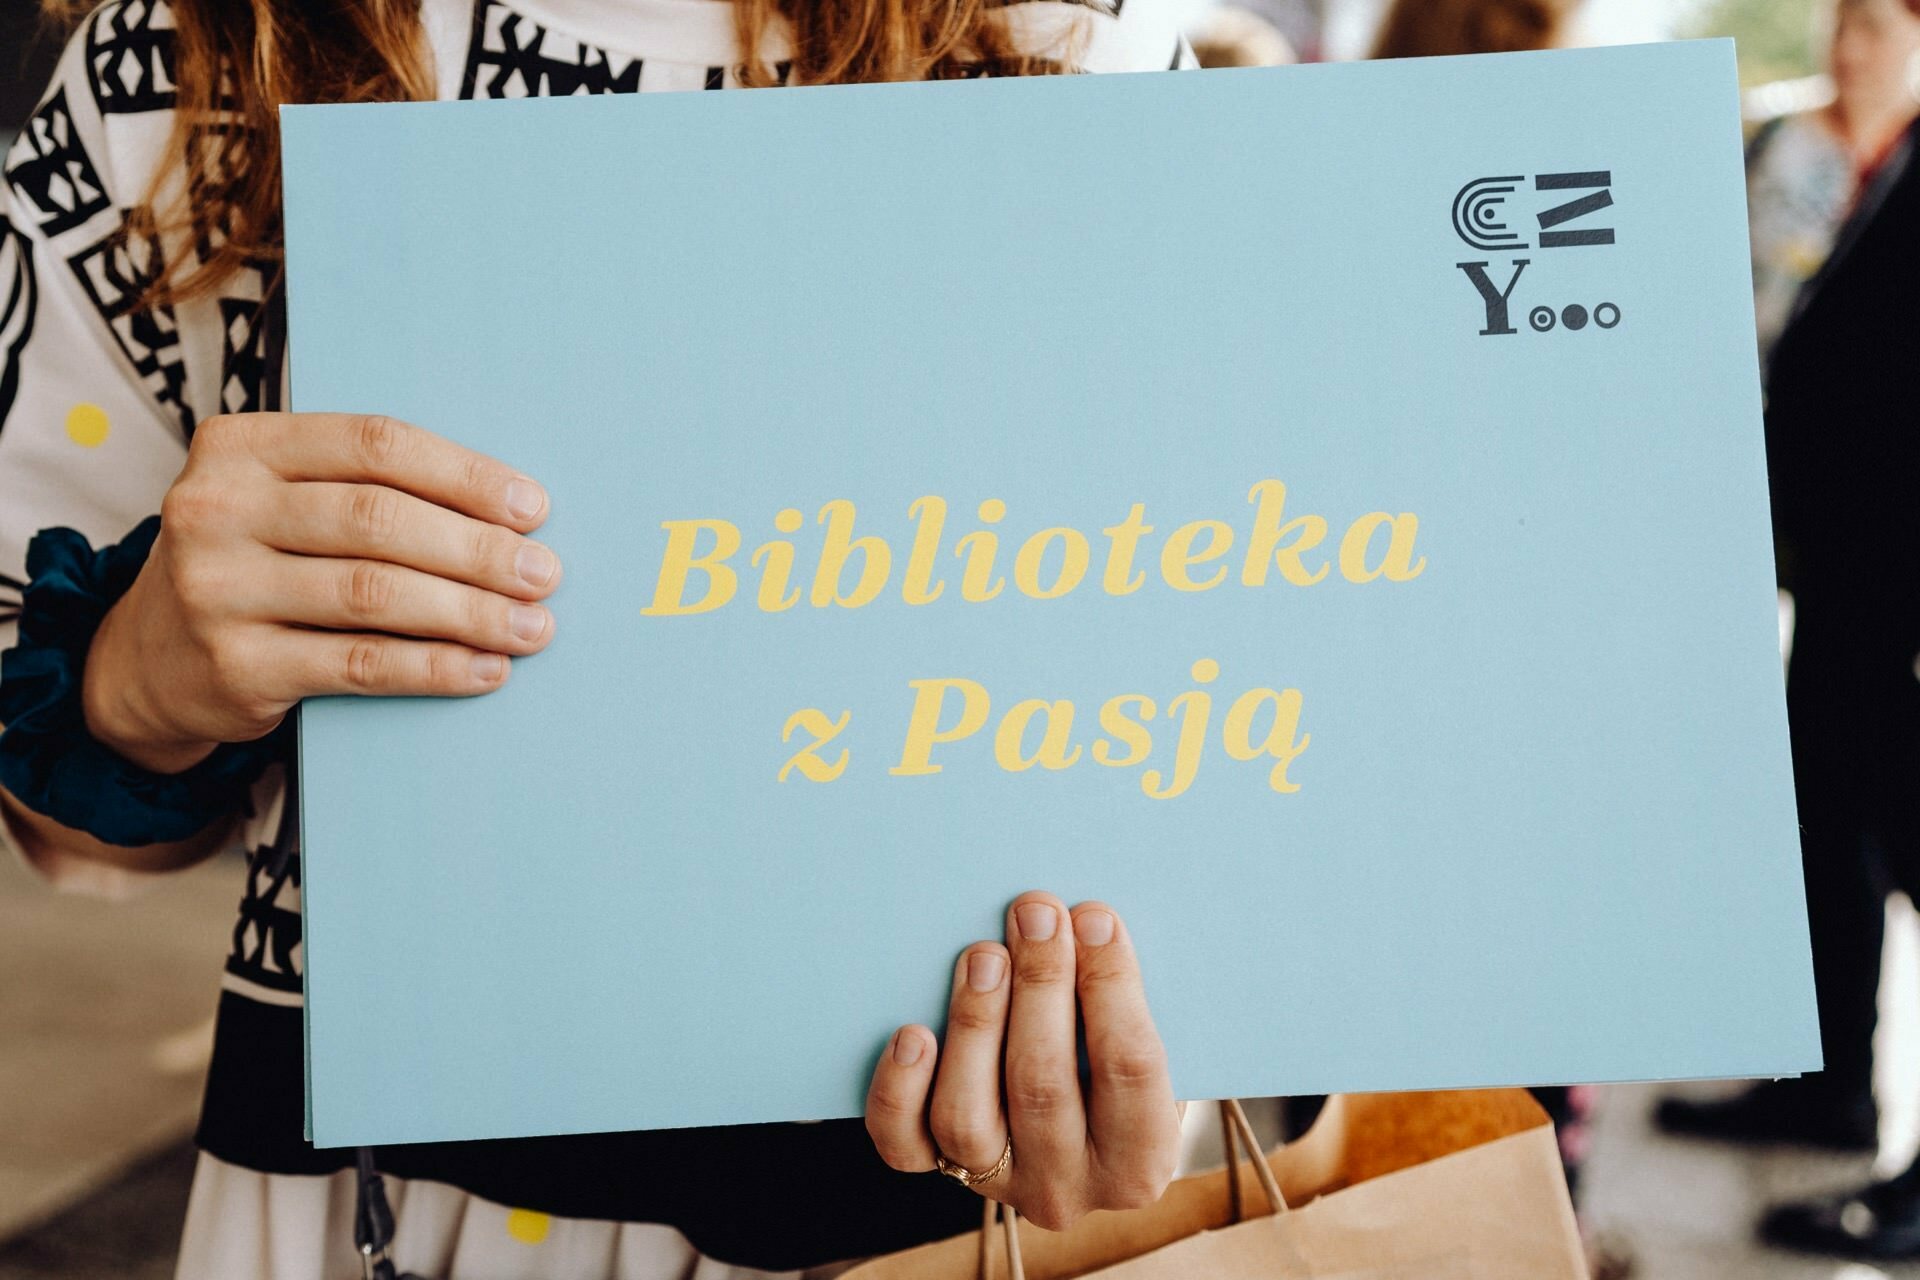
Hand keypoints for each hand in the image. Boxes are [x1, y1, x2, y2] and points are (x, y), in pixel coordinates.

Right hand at [83, 413, 559, 772]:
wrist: (149, 657)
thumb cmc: (254, 559)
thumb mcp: (282, 498)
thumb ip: (366, 486)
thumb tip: (511, 512)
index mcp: (240, 445)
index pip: (374, 445)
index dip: (464, 476)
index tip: (533, 507)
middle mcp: (217, 509)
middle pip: (380, 520)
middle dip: (478, 550)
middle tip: (544, 573)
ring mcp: (219, 590)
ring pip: (375, 594)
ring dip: (470, 612)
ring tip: (533, 625)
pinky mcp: (237, 666)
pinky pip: (360, 664)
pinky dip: (435, 668)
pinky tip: (486, 669)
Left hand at [865, 891, 1180, 1230]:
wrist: (1081, 1150)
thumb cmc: (1118, 1077)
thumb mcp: (1154, 1054)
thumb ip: (1128, 1007)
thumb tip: (1091, 922)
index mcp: (1140, 1160)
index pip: (1131, 1068)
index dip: (1111, 987)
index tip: (1095, 918)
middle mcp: (1066, 1185)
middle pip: (1043, 1086)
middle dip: (1040, 986)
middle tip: (1036, 914)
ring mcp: (998, 1181)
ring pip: (966, 1115)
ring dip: (975, 1023)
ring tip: (984, 955)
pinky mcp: (941, 1171)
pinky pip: (904, 1141)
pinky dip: (900, 1088)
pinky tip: (914, 1032)